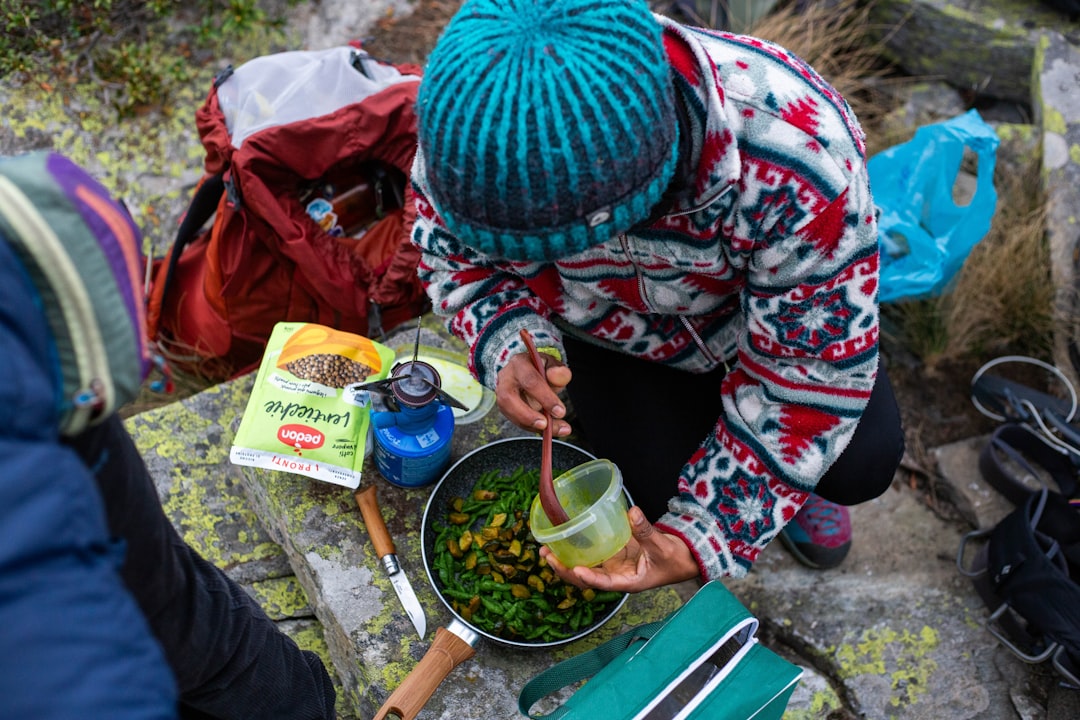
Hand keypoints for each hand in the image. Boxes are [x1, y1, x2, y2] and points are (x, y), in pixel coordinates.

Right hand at [495, 350, 572, 436]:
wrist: (527, 371)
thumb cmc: (541, 369)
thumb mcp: (553, 366)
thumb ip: (559, 371)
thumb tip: (560, 375)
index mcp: (519, 363)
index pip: (530, 381)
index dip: (545, 397)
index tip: (560, 412)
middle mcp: (506, 377)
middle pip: (509, 397)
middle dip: (528, 415)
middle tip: (546, 425)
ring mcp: (501, 392)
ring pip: (508, 411)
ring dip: (528, 424)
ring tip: (548, 430)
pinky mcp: (504, 406)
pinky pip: (514, 419)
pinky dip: (530, 427)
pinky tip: (546, 430)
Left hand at [539, 507, 700, 592]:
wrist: (683, 558)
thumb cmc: (675, 560)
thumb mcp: (662, 546)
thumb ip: (646, 531)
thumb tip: (633, 513)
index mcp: (628, 581)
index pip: (605, 582)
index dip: (589, 578)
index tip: (575, 570)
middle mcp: (616, 575)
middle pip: (586, 577)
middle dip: (565, 569)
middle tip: (547, 555)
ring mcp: (613, 565)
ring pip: (584, 565)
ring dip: (565, 560)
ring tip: (545, 549)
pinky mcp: (613, 554)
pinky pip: (592, 553)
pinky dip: (577, 547)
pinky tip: (563, 539)